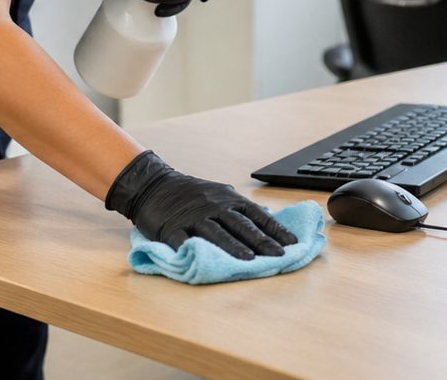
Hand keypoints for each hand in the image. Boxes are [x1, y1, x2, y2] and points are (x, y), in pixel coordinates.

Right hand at [105, 151, 296, 259]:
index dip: (275, 229)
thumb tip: (269, 219)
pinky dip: (195, 251)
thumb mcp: (219, 194)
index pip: (257, 215)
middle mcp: (213, 206)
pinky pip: (183, 241)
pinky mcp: (171, 229)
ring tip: (250, 260)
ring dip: (234, 247)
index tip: (293, 243)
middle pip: (241, 225)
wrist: (153, 185)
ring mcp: (192, 218)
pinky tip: (206, 261)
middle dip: (262, 241)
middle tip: (279, 255)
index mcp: (228, 199)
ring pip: (217, 233)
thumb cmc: (190, 193)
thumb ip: (240, 208)